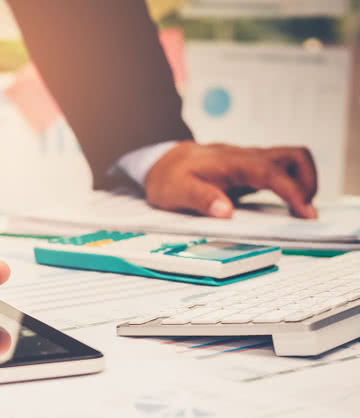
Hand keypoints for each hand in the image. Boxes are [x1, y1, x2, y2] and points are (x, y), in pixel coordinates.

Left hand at [145, 143, 317, 218]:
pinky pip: (279, 175)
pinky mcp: (250, 172)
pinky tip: (283, 210)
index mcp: (232, 162)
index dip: (292, 191)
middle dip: (308, 182)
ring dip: (301, 185)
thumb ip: (201, 199)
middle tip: (303, 212)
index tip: (304, 212)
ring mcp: (250, 164)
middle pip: (294, 157)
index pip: (271, 172)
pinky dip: (289, 189)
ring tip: (297, 213)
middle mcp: (246, 158)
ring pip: (290, 163)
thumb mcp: (177, 191)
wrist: (162, 164)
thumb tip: (226, 211)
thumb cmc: (170, 177)